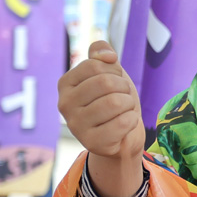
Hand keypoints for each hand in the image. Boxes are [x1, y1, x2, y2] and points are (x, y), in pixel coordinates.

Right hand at [57, 40, 145, 196]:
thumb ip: (102, 53)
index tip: (115, 81)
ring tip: (124, 110)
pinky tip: (125, 125)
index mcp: (65, 84)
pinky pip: (123, 123)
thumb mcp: (109, 72)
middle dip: (124, 88)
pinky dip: (132, 121)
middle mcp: (64, 104)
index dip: (114, 71)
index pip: (94, 64)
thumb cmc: (114, 100)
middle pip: (105, 83)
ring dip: (129, 104)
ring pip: (115, 103)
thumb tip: (107, 56)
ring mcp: (76, 125)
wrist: (122, 136)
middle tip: (124, 97)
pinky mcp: (91, 143)